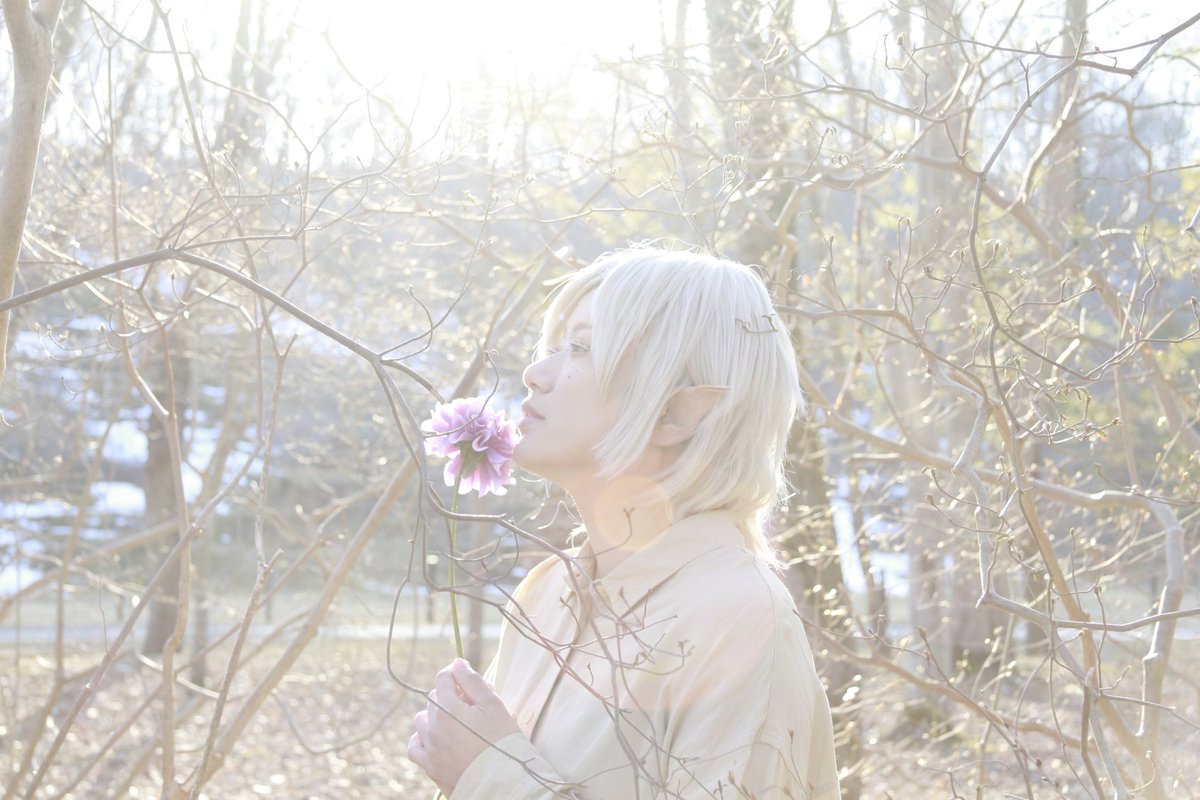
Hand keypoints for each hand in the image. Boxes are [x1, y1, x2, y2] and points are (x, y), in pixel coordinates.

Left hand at [407, 658, 522, 795]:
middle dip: (450, 695)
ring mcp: (429, 748)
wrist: (502, 783)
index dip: (455, 674)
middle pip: (434, 697)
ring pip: (422, 720)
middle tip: (473, 705)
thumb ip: (472, 681)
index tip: (467, 679)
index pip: (443, 678)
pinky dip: (421, 739)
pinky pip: (414, 747)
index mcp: (448, 708)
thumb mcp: (493, 705)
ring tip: (457, 723)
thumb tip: (457, 662)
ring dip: (435, 715)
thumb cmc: (502, 741)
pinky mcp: (430, 767)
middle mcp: (433, 726)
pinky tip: (436, 738)